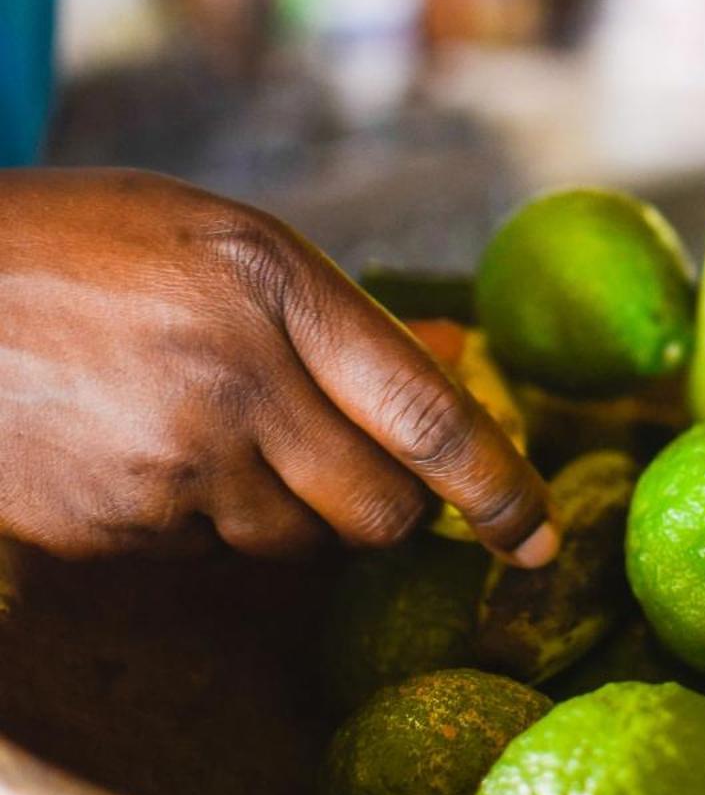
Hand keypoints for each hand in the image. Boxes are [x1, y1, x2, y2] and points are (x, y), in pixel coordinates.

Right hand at [0, 169, 557, 564]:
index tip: (539, 535)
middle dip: (388, 510)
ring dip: (287, 515)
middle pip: (378, 512)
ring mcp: (169, 466)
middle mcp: (234, 380)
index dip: (498, 488)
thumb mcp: (215, 237)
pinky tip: (141, 453)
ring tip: (209, 432)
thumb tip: (443, 377)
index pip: (427, 416)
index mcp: (271, 285)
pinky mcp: (113, 531)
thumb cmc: (75, 245)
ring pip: (295, 548)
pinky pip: (207, 557)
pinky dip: (200, 523)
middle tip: (354, 472)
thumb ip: (331, 316)